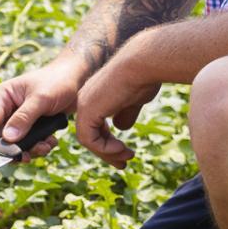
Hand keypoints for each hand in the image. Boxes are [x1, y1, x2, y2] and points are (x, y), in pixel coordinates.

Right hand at [0, 58, 85, 159]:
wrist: (77, 79)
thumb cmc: (57, 81)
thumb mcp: (40, 99)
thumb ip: (24, 118)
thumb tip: (8, 138)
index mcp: (3, 96)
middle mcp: (8, 109)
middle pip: (1, 137)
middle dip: (15, 149)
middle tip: (27, 157)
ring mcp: (19, 119)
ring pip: (17, 143)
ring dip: (31, 149)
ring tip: (46, 145)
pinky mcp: (32, 126)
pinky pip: (30, 143)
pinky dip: (40, 146)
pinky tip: (51, 140)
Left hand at [73, 46, 160, 167]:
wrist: (142, 64)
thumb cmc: (143, 78)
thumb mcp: (133, 100)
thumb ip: (125, 113)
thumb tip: (121, 128)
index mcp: (95, 97)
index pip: (94, 127)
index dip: (108, 143)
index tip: (125, 153)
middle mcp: (85, 101)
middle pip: (89, 135)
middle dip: (107, 152)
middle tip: (122, 164)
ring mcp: (84, 105)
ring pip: (88, 140)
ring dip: (108, 152)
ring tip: (127, 157)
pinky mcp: (87, 110)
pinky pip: (88, 139)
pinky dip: (104, 148)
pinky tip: (121, 149)